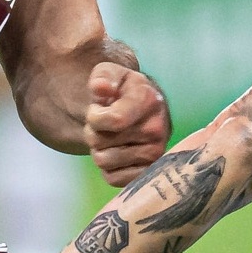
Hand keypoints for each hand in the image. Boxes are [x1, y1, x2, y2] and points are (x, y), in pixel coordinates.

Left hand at [84, 61, 169, 184]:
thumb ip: (102, 77)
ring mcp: (155, 153)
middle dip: (94, 133)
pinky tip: (118, 153)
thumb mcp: (109, 74)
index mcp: (148, 100)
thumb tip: (101, 88)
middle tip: (105, 125)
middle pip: (101, 142)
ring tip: (111, 138)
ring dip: (100, 150)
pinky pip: (112, 179)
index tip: (97, 109)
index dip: (94, 117)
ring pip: (104, 161)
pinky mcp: (148, 173)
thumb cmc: (121, 91)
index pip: (113, 121)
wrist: (143, 111)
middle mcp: (157, 128)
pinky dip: (108, 168)